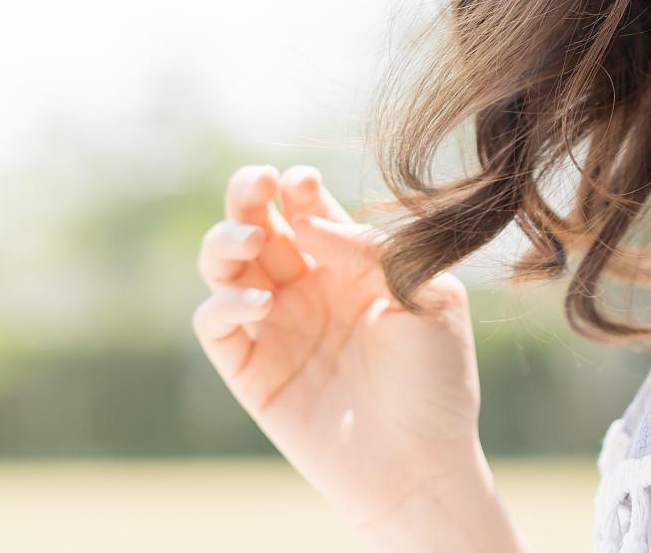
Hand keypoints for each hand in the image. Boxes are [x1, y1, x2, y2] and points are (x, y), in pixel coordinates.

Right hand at [190, 163, 490, 535]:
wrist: (420, 467)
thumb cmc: (436, 383)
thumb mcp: (427, 299)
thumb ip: (372, 251)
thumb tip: (306, 220)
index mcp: (348, 266)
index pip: (308, 209)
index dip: (297, 188)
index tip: (301, 183)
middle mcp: (305, 289)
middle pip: (256, 222)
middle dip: (247, 194)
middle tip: (256, 183)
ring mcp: (274, 326)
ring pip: (223, 263)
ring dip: (226, 239)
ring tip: (252, 241)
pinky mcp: (250, 369)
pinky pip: (214, 323)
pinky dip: (224, 303)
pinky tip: (258, 304)